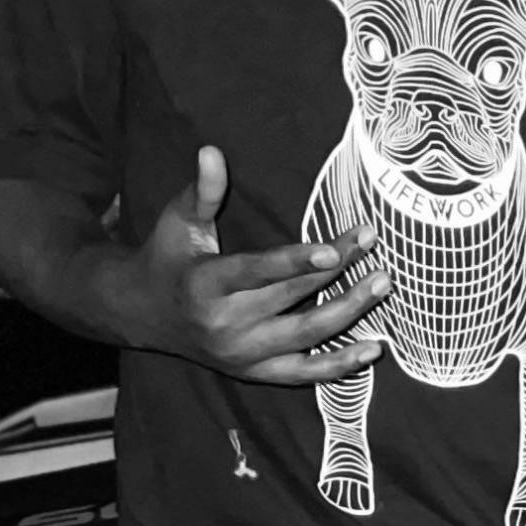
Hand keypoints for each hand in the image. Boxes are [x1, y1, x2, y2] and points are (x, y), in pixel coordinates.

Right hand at [110, 147, 388, 386]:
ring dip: (349, 311)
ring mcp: (242, 354)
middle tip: (370, 242)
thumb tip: (212, 150)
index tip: (334, 249)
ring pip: (306, 335)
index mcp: (204, 285)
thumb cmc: (167, 257)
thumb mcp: (179, 222)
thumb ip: (203, 190)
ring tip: (383, 283)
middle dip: (336, 270)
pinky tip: (373, 349)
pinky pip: (304, 375)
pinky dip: (339, 366)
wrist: (143, 315)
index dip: (296, 262)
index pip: (257, 272)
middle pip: (291, 297)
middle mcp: (223, 325)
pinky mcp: (255, 372)